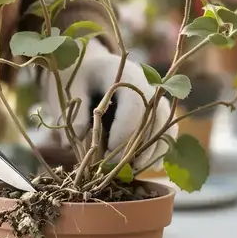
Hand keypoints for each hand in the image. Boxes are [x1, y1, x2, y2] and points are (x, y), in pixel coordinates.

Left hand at [39, 45, 176, 170]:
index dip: (124, 132)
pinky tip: (145, 167)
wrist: (90, 66)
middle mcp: (147, 86)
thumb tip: (77, 139)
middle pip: (157, 118)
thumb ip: (74, 112)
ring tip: (132, 171)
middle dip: (141, 147)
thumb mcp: (70, 89)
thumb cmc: (77, 76)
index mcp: (126, 76)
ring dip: (152, 152)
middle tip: (120, 169)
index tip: (107, 152)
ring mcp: (155, 100)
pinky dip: (158, 151)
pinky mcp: (156, 113)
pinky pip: (167, 133)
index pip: (134, 105)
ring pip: (166, 127)